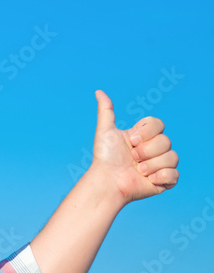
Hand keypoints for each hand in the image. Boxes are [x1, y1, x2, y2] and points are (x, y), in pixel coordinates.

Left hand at [89, 90, 178, 204]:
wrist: (108, 180)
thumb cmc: (105, 156)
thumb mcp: (105, 131)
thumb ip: (106, 111)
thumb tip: (99, 91)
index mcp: (143, 136)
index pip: (158, 124)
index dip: (146, 132)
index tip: (131, 140)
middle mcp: (154, 149)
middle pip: (166, 141)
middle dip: (146, 150)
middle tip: (132, 157)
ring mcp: (161, 164)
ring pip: (172, 157)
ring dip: (151, 164)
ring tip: (137, 169)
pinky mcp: (165, 180)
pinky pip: (174, 174)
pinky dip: (160, 176)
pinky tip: (147, 179)